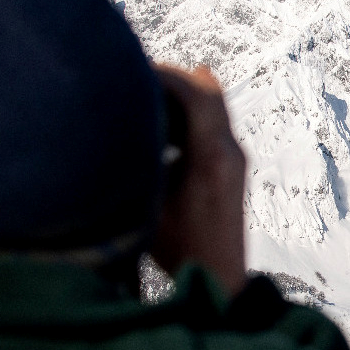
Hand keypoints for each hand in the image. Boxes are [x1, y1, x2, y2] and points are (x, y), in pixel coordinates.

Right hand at [150, 64, 247, 296]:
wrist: (218, 279)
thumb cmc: (181, 250)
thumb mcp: (148, 205)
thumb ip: (137, 164)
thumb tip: (114, 129)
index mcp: (212, 158)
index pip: (196, 94)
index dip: (165, 75)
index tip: (133, 70)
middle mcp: (230, 151)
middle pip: (207, 91)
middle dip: (171, 77)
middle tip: (135, 74)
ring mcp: (235, 157)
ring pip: (212, 104)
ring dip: (181, 91)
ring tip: (144, 90)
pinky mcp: (231, 164)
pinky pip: (213, 120)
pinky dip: (189, 109)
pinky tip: (162, 112)